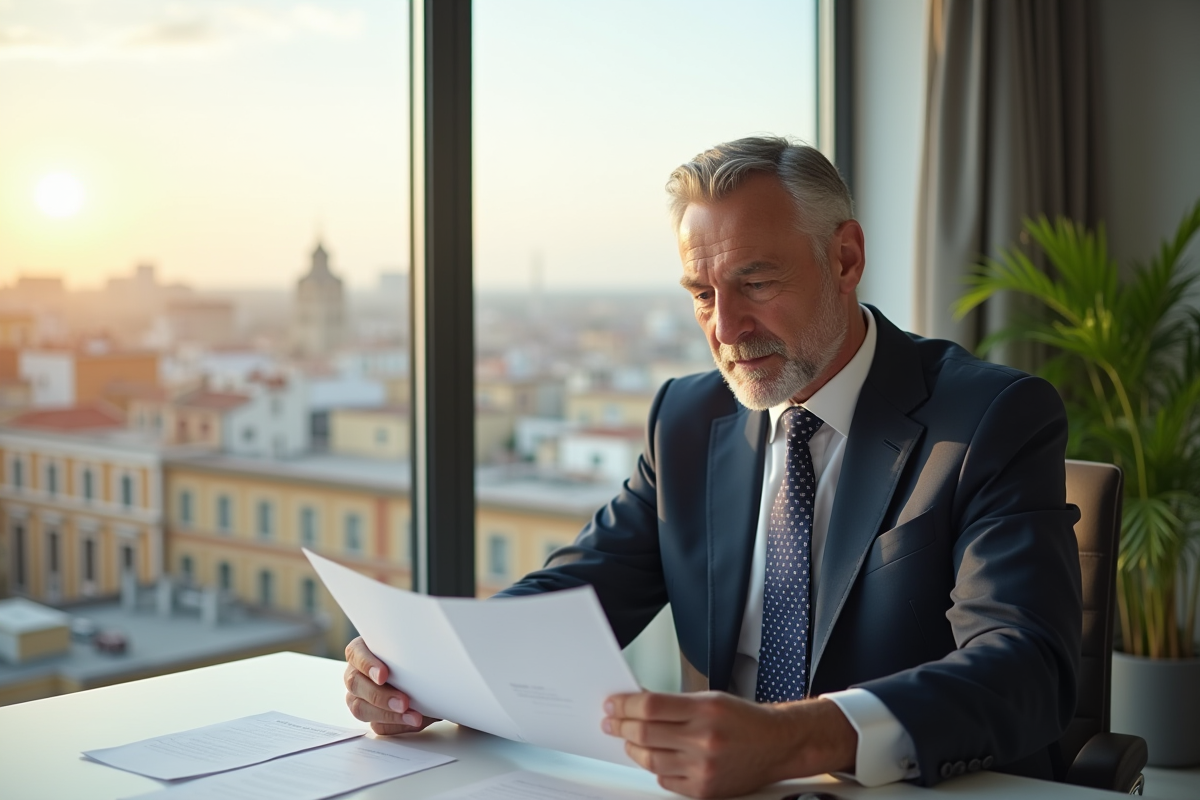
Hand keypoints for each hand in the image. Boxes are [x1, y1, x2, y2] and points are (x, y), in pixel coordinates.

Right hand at [343, 636, 439, 734]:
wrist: (434, 682)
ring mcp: (360, 696)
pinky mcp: (372, 716)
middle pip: (354, 684)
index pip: (355, 653)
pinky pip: (377, 725)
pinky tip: (412, 721)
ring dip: (388, 714)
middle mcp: (357, 673)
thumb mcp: (416, 651)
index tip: (383, 675)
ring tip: (412, 716)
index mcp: (364, 650)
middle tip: (403, 701)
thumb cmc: (420, 659)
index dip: (366, 664)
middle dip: (379, 695)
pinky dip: (396, 724)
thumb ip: (411, 652)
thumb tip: (423, 654)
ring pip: (361, 708)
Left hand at [602, 691, 856, 798]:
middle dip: (621, 726)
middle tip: (612, 722)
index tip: (613, 704)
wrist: (777, 745)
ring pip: (650, 760)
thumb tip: (639, 703)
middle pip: (644, 733)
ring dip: (633, 748)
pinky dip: (656, 769)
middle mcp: (704, 739)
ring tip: (629, 740)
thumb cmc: (745, 720)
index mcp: (705, 710)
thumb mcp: (711, 698)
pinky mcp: (704, 790)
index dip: (625, 705)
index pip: (650, 706)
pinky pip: (665, 781)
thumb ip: (675, 703)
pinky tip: (656, 758)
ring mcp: (703, 767)